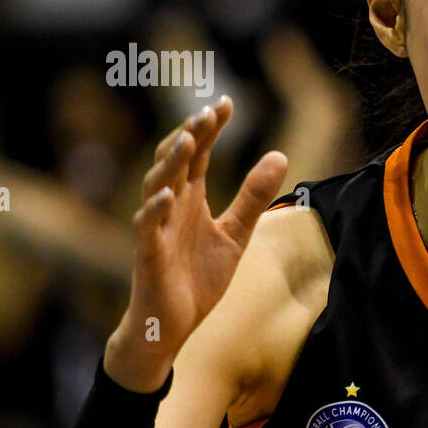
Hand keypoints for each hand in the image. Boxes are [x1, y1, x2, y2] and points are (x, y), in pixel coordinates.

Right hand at [104, 96, 287, 391]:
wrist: (173, 324)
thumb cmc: (197, 277)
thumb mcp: (236, 234)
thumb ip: (254, 196)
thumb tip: (281, 155)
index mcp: (190, 198)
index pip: (198, 154)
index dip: (210, 129)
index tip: (227, 103)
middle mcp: (170, 206)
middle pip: (176, 161)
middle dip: (190, 135)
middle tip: (209, 112)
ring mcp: (156, 228)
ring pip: (157, 186)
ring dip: (171, 162)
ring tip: (187, 138)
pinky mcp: (147, 254)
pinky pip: (146, 227)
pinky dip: (155, 210)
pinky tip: (168, 195)